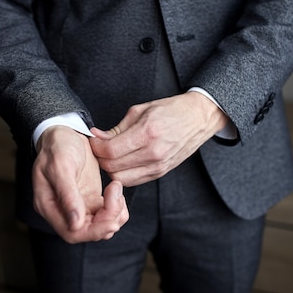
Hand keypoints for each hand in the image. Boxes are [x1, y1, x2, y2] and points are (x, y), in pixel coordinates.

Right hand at [33, 126, 128, 243]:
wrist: (65, 133)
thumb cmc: (57, 146)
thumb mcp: (61, 166)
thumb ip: (68, 196)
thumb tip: (75, 224)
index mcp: (49, 206)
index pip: (72, 233)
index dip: (93, 231)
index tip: (110, 218)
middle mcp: (63, 211)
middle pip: (88, 232)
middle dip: (107, 221)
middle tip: (117, 197)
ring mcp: (79, 206)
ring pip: (101, 225)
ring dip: (115, 214)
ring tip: (116, 189)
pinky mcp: (91, 199)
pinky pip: (107, 214)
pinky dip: (117, 207)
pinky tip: (117, 191)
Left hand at [90, 91, 228, 185]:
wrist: (198, 119)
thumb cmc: (171, 110)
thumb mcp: (140, 111)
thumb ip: (116, 128)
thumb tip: (96, 136)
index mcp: (147, 133)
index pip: (110, 151)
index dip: (96, 148)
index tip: (94, 141)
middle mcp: (153, 153)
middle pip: (112, 168)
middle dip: (100, 159)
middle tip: (100, 148)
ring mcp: (158, 166)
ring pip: (121, 178)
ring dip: (111, 168)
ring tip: (111, 155)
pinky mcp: (161, 172)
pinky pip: (134, 181)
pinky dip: (124, 174)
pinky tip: (123, 162)